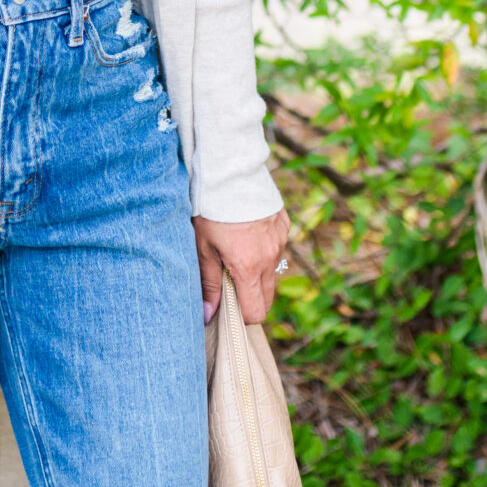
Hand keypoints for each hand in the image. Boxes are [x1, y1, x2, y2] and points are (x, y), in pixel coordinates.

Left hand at [195, 210, 289, 326]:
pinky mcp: (284, 226)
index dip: (241, 315)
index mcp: (249, 268)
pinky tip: (247, 233)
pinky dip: (264, 249)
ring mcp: (279, 241)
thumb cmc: (211, 211)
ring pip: (271, 271)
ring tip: (235, 252)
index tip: (227, 305)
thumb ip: (208, 284)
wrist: (230, 171)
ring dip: (257, 272)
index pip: (255, 312)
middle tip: (229, 282)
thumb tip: (208, 315)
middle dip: (250, 297)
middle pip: (266, 297)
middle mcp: (269, 258)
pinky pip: (276, 248)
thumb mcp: (203, 247)